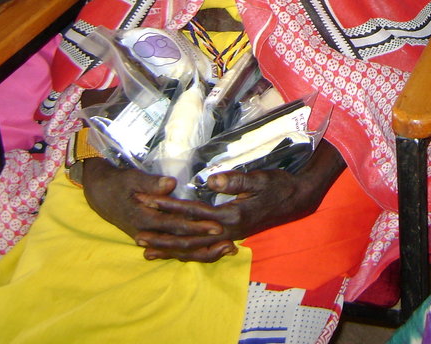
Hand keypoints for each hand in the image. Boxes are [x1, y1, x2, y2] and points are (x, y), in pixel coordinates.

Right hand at [82, 159, 230, 261]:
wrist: (102, 196)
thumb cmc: (120, 184)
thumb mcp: (132, 178)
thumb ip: (151, 183)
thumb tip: (169, 185)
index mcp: (144, 218)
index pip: (175, 225)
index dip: (197, 226)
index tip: (217, 225)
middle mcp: (148, 234)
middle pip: (180, 244)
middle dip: (206, 244)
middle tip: (230, 242)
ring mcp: (151, 239)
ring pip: (179, 252)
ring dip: (204, 252)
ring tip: (228, 250)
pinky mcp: (154, 240)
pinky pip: (176, 251)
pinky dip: (194, 252)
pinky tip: (213, 251)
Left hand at [132, 140, 344, 261]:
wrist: (296, 200)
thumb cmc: (278, 185)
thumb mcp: (260, 178)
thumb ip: (237, 181)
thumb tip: (213, 180)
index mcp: (231, 216)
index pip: (191, 212)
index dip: (167, 205)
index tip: (146, 200)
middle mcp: (226, 232)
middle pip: (186, 234)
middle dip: (159, 228)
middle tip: (135, 223)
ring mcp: (228, 238)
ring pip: (191, 247)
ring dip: (167, 246)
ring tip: (142, 246)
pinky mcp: (229, 238)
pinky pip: (202, 250)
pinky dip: (183, 252)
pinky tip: (170, 252)